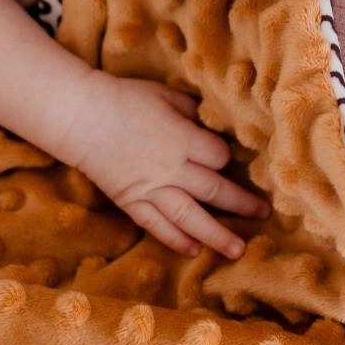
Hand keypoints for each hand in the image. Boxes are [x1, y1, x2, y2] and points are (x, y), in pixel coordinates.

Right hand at [70, 72, 268, 258]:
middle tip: (264, 214)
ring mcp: (151, 188)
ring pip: (190, 217)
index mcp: (182, 138)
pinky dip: (175, 240)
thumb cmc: (125, 99)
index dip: (228, 158)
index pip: (219, 156)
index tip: (231, 159)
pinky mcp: (132, 201)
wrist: (81, 116)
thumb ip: (193, 110)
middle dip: (242, 203)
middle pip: (215, 189)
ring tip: (237, 250)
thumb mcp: (165, 94)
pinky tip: (193, 250)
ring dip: (216, 235)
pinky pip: (157, 226)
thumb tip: (216, 121)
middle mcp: (172, 168)